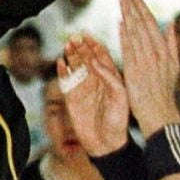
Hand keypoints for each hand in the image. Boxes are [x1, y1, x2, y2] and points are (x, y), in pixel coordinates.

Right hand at [59, 35, 130, 155]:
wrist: (106, 143)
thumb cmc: (118, 121)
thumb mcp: (120, 97)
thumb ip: (109, 77)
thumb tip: (95, 60)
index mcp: (110, 77)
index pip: (101, 55)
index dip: (94, 44)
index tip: (87, 35)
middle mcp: (96, 80)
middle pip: (86, 58)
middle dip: (80, 47)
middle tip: (74, 38)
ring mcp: (83, 88)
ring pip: (75, 66)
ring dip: (71, 55)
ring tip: (67, 45)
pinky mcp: (71, 98)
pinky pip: (65, 81)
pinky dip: (61, 71)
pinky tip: (60, 62)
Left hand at [118, 0, 179, 135]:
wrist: (159, 111)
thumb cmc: (165, 90)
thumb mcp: (174, 65)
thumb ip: (173, 42)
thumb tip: (172, 23)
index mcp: (164, 50)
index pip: (151, 23)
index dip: (142, 7)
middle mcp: (154, 53)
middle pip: (141, 24)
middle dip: (132, 5)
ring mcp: (144, 61)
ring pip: (134, 33)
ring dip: (126, 15)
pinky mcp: (134, 70)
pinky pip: (128, 49)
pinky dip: (124, 35)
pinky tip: (119, 22)